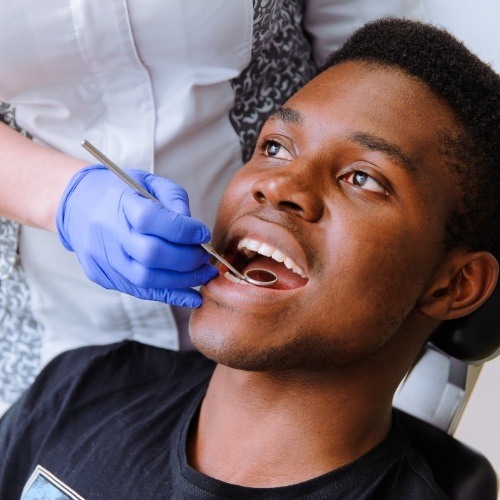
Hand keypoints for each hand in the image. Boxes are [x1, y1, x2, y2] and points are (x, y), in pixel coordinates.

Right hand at [56, 165, 217, 306]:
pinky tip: (191, 296)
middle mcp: (108, 232)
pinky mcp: (103, 276)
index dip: (184, 230)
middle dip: (187, 259)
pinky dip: (170, 295)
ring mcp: (103, 258)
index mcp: (119, 202)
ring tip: (203, 275)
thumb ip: (174, 199)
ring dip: (183, 281)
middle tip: (205, 257)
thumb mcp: (148, 182)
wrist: (77, 205)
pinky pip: (140, 292)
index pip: (152, 219)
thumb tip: (194, 229)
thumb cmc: (120, 192)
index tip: (203, 234)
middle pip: (151, 254)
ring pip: (146, 279)